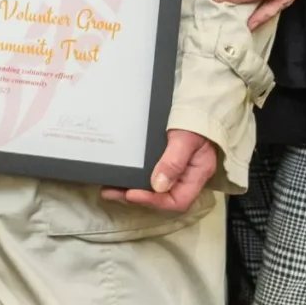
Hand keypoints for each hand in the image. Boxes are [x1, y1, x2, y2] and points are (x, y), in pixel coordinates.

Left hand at [102, 127, 217, 211]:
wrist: (195, 102)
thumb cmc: (194, 119)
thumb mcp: (185, 138)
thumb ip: (174, 161)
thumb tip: (158, 186)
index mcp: (196, 175)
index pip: (178, 201)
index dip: (155, 201)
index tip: (132, 194)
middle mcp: (185, 176)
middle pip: (162, 197)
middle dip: (136, 197)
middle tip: (111, 192)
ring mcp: (174, 169)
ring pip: (153, 188)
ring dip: (131, 189)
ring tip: (109, 188)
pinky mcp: (163, 160)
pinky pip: (149, 174)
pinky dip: (134, 177)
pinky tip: (119, 175)